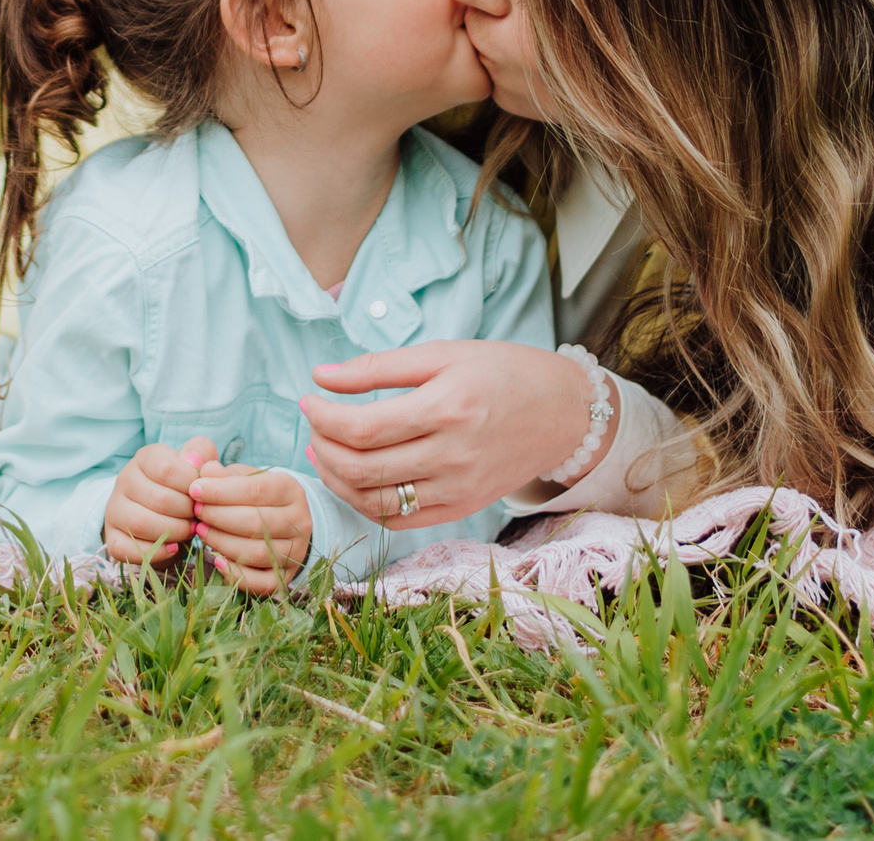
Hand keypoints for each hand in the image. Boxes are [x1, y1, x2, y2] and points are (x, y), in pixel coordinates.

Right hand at [102, 436, 216, 566]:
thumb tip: (196, 460)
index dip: (191, 485)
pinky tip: (173, 547)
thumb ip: (202, 452)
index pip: (166, 468)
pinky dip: (155, 551)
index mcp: (145, 458)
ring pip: (140, 523)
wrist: (163, 515)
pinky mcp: (112, 536)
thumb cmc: (183, 487)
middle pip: (158, 499)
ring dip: (173, 532)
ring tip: (188, 530)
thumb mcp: (195, 466)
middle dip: (187, 512)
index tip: (201, 493)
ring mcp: (114, 508)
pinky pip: (126, 548)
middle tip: (197, 516)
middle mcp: (124, 479)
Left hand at [186, 462, 310, 593]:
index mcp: (290, 490)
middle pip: (255, 522)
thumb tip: (205, 469)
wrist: (281, 519)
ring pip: (257, 552)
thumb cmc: (253, 493)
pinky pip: (263, 583)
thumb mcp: (241, 476)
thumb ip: (222, 472)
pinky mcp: (287, 576)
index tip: (194, 489)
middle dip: (218, 517)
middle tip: (196, 512)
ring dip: (222, 543)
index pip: (255, 490)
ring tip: (201, 531)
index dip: (221, 491)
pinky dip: (237, 575)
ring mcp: (296, 551)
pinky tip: (216, 561)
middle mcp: (299, 521)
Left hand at [304, 341, 603, 529]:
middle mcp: (452, 456)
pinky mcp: (463, 508)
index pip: (362, 428)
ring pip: (374, 501)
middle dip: (322, 446)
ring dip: (335, 478)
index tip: (309, 400)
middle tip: (313, 424)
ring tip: (324, 451)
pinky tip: (353, 479)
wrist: (565, 412)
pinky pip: (400, 519)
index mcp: (445, 409)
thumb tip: (321, 375)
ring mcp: (458, 489)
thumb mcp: (442, 353)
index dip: (323, 417)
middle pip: (361, 468)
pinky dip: (365, 503)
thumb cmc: (503, 372)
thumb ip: (378, 367)